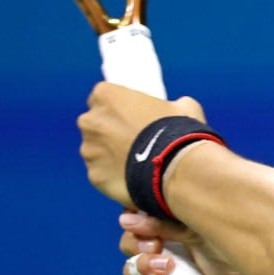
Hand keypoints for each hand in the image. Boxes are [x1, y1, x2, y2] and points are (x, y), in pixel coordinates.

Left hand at [78, 83, 204, 206]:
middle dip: (110, 130)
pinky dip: (114, 176)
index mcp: (106, 96)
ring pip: (96, 151)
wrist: (179, 169)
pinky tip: (134, 178)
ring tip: (137, 163)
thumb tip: (177, 108)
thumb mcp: (184, 107)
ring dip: (111, 155)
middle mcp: (91, 121)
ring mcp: (89, 150)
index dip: (119, 107)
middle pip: (95, 123)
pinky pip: (102, 174)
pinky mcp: (95, 176)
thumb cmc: (180, 132)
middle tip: (135, 139)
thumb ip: (171, 104)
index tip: (134, 115)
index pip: (103, 96)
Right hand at [120, 212, 269, 274]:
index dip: (137, 217)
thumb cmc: (241, 263)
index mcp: (183, 233)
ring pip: (133, 268)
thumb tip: (127, 219)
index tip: (137, 215)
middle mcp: (173, 255)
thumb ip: (171, 223)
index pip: (146, 220)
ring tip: (164, 265)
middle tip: (155, 243)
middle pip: (133, 242)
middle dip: (136, 240)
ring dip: (140, 263)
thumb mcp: (205, 234)